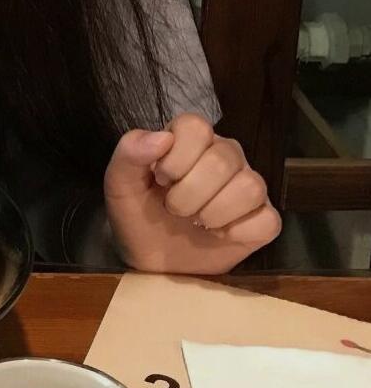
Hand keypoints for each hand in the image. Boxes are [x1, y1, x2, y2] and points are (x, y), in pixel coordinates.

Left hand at [105, 113, 280, 275]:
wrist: (152, 261)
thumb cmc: (138, 214)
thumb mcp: (119, 183)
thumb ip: (130, 152)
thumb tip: (162, 137)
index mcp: (191, 138)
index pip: (196, 127)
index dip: (176, 157)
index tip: (161, 180)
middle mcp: (225, 154)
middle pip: (222, 160)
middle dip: (189, 194)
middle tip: (175, 209)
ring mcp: (248, 185)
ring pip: (250, 186)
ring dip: (215, 213)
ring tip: (197, 222)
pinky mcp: (264, 219)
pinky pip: (267, 220)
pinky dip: (239, 233)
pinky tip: (220, 235)